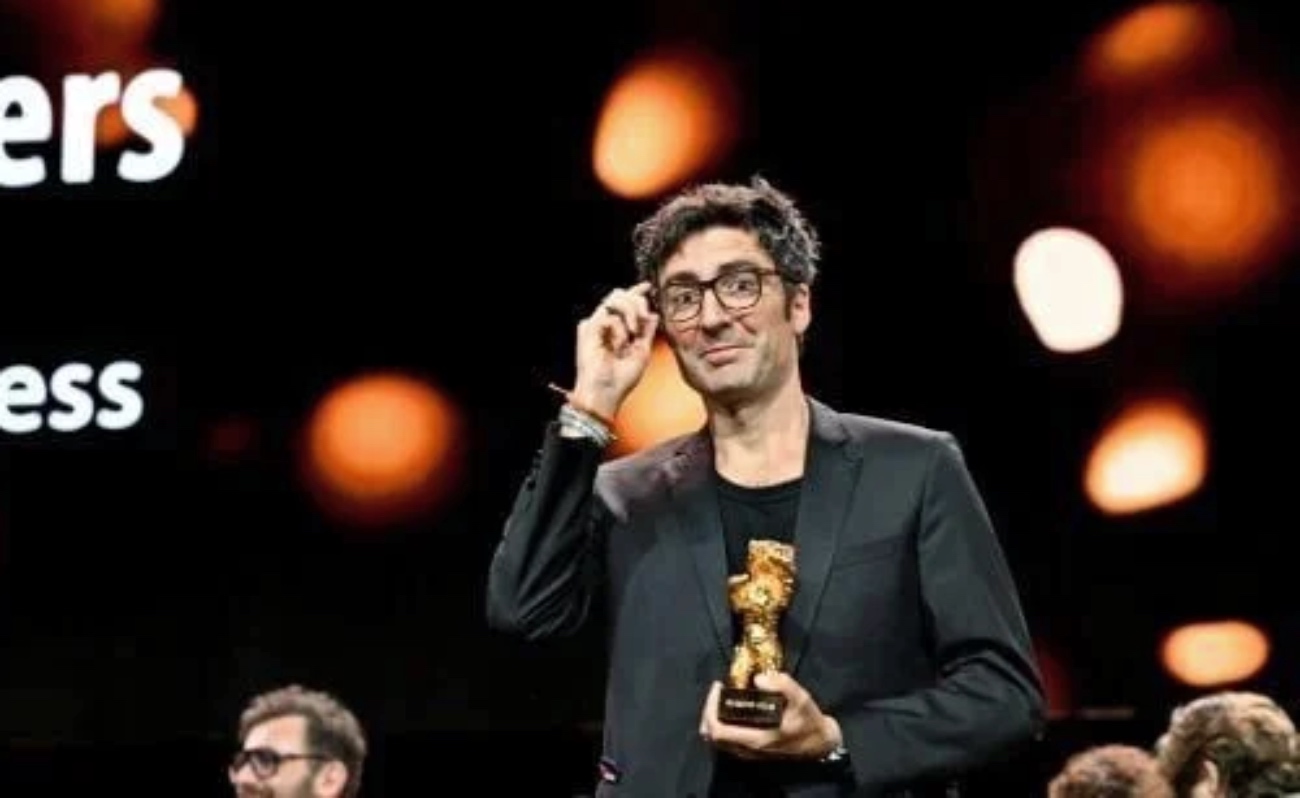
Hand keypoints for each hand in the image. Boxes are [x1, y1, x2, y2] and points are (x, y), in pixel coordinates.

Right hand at [570, 282, 659, 418]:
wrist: (607, 394)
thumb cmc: (621, 379)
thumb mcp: (642, 351)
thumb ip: (647, 331)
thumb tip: (654, 314)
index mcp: (615, 329)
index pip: (625, 302)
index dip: (636, 292)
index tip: (648, 287)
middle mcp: (604, 324)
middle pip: (620, 294)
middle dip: (637, 302)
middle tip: (644, 317)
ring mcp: (595, 325)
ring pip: (615, 298)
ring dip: (630, 313)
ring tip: (632, 332)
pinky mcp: (589, 328)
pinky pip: (610, 316)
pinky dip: (619, 330)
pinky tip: (618, 345)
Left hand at [699, 672, 842, 761]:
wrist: (820, 745)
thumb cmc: (809, 722)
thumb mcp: (801, 699)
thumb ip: (782, 685)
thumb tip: (758, 678)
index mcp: (755, 740)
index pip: (718, 730)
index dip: (710, 708)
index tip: (718, 687)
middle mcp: (747, 750)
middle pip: (711, 736)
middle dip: (708, 711)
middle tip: (717, 691)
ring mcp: (748, 753)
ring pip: (717, 740)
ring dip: (714, 718)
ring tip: (722, 698)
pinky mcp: (751, 752)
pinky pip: (726, 740)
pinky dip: (722, 724)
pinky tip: (732, 709)